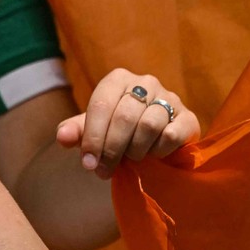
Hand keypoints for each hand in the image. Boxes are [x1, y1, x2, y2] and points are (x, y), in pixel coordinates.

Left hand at [56, 69, 200, 178]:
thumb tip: (62, 137)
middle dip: (111, 149)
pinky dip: (158, 151)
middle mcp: (145, 82)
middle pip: (124, 117)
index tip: (88, 163)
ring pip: (149, 125)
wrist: (157, 137)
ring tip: (131, 158)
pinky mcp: (188, 117)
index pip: (101, 105)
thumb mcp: (95, 128)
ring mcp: (169, 97)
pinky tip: (153, 154)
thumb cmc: (119, 129)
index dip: (93, 137)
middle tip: (105, 170)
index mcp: (117, 79)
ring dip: (135, 150)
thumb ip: (76, 130)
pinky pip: (171, 135)